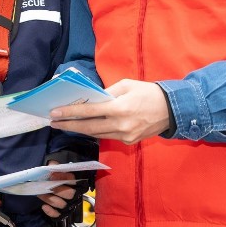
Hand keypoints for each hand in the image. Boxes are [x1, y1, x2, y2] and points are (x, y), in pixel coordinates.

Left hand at [37, 165, 77, 218]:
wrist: (44, 186)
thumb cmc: (51, 177)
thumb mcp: (52, 168)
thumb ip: (54, 166)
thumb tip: (53, 167)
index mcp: (74, 182)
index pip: (74, 181)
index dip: (64, 178)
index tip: (52, 175)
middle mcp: (74, 194)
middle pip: (70, 194)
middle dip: (58, 190)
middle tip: (48, 187)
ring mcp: (68, 204)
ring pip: (62, 204)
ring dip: (50, 199)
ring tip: (41, 194)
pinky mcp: (62, 213)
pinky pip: (58, 215)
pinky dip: (51, 211)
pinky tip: (44, 206)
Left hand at [50, 79, 169, 143]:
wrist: (172, 110)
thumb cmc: (148, 92)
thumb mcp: (126, 85)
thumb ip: (107, 92)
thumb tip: (91, 99)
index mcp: (119, 108)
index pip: (89, 112)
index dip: (70, 113)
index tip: (55, 113)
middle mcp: (121, 125)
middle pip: (88, 128)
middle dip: (69, 125)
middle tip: (53, 123)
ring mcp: (125, 136)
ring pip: (97, 134)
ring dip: (80, 130)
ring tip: (65, 125)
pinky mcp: (129, 142)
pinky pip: (108, 136)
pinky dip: (96, 132)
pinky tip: (86, 127)